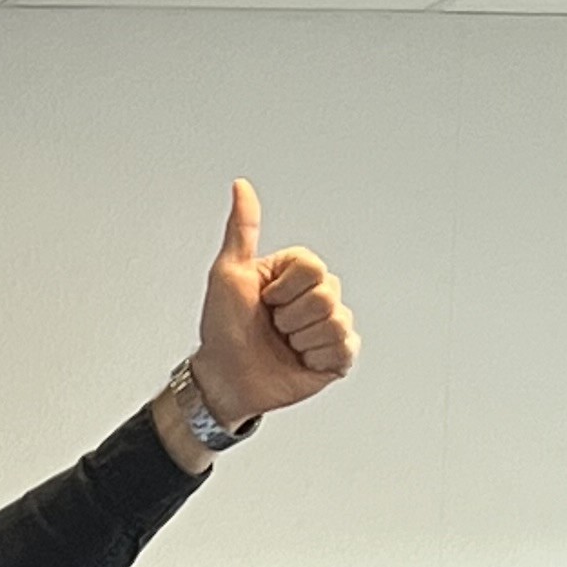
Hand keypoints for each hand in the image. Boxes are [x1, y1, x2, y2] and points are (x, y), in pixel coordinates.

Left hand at [192, 180, 357, 426]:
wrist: (224, 379)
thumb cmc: (222, 329)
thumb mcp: (228, 274)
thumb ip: (242, 229)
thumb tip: (241, 186)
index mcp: (296, 273)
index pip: (313, 268)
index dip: (283, 290)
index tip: (263, 300)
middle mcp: (317, 295)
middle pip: (327, 294)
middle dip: (290, 316)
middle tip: (271, 327)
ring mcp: (328, 325)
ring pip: (335, 322)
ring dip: (300, 339)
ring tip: (283, 344)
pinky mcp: (337, 355)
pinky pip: (345, 347)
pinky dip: (317, 358)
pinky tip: (300, 359)